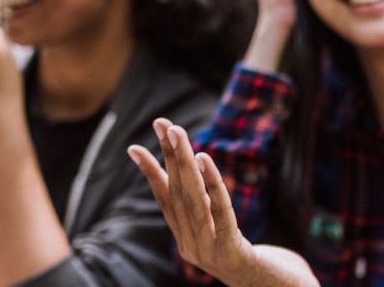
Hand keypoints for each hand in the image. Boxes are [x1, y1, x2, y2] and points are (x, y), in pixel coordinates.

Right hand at [128, 119, 256, 283]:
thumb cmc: (250, 260)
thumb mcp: (224, 233)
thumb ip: (208, 212)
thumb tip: (195, 175)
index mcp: (186, 239)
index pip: (165, 200)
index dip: (150, 173)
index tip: (133, 147)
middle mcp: (191, 245)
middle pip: (177, 194)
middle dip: (169, 155)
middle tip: (162, 123)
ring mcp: (208, 250)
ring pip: (192, 200)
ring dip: (184, 163)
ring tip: (178, 133)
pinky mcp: (230, 252)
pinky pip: (219, 213)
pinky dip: (211, 184)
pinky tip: (205, 158)